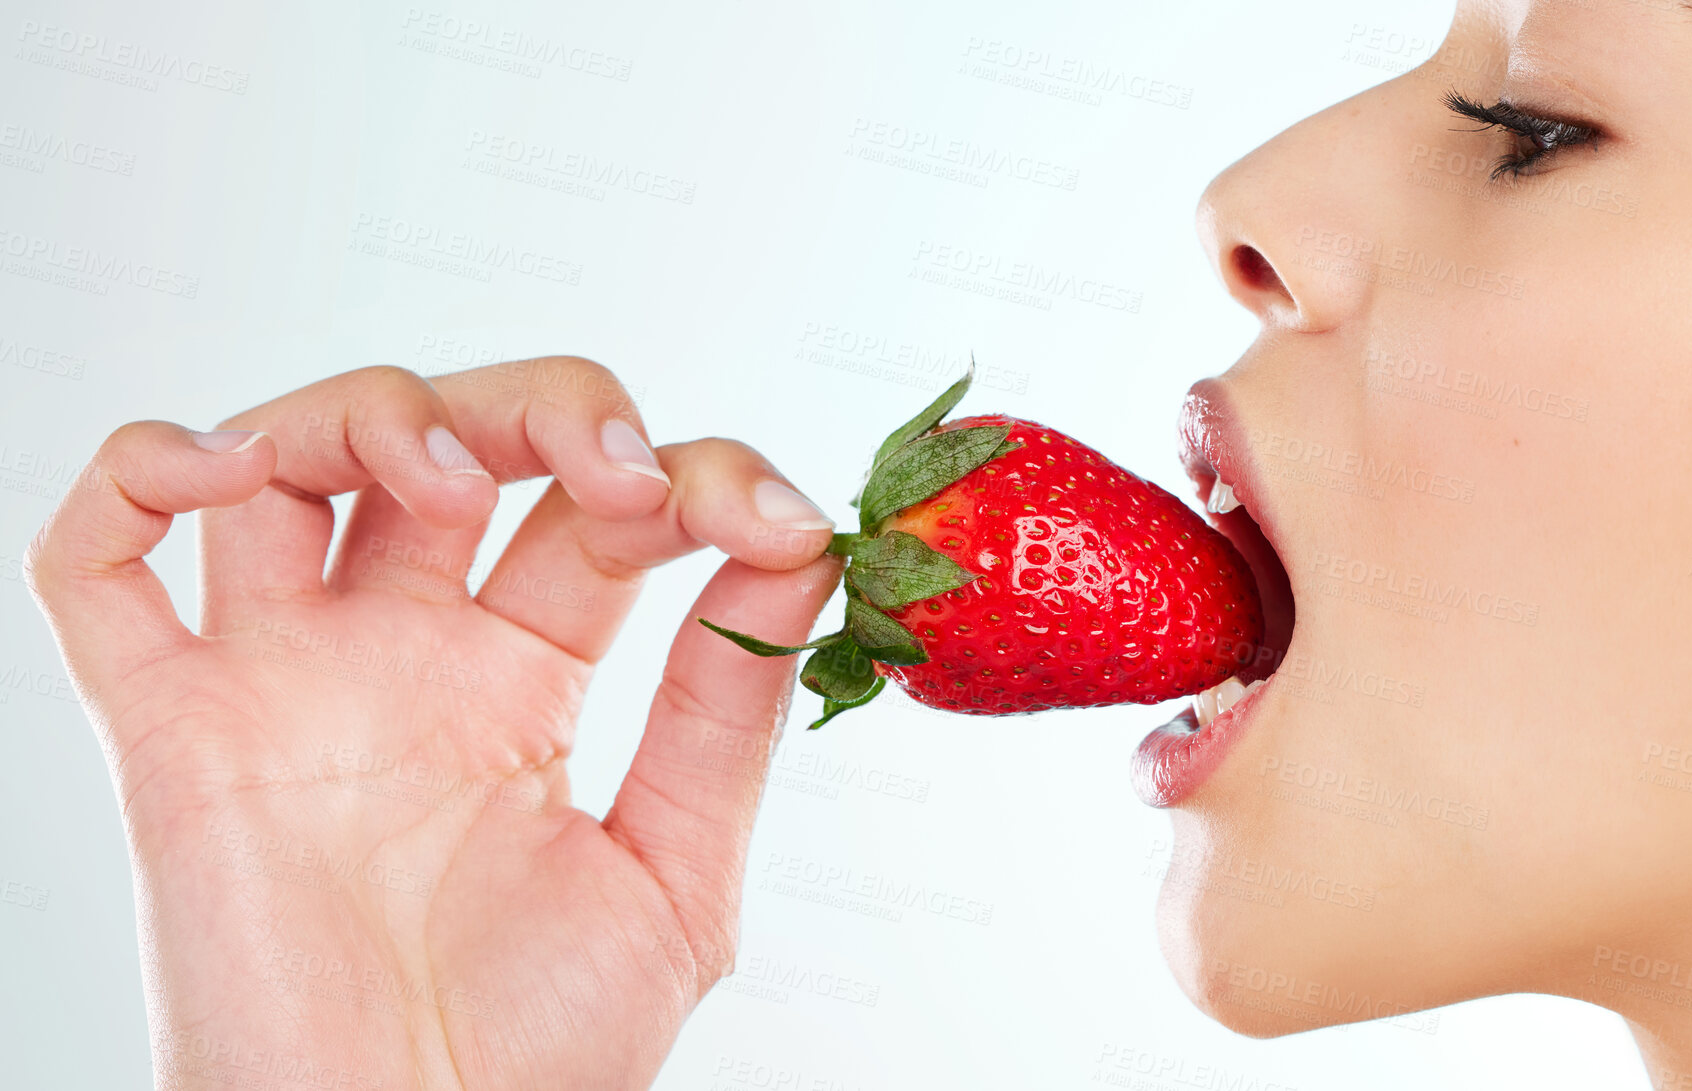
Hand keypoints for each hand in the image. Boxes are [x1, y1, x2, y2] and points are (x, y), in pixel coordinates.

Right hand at [25, 359, 840, 1089]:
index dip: (694, 477)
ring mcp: (284, 679)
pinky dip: (138, 476)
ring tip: (456, 479)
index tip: (773, 523)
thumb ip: (727, 715)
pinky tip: (226, 470)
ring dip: (373, 412)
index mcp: (524, 678)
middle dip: (546, 412)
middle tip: (622, 474)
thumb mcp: (677, 874)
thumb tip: (801, 554)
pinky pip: (96, 566)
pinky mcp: (171, 731)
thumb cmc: (538, 1055)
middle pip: (454, 443)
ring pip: (287, 458)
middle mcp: (403, 655)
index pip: (598, 506)